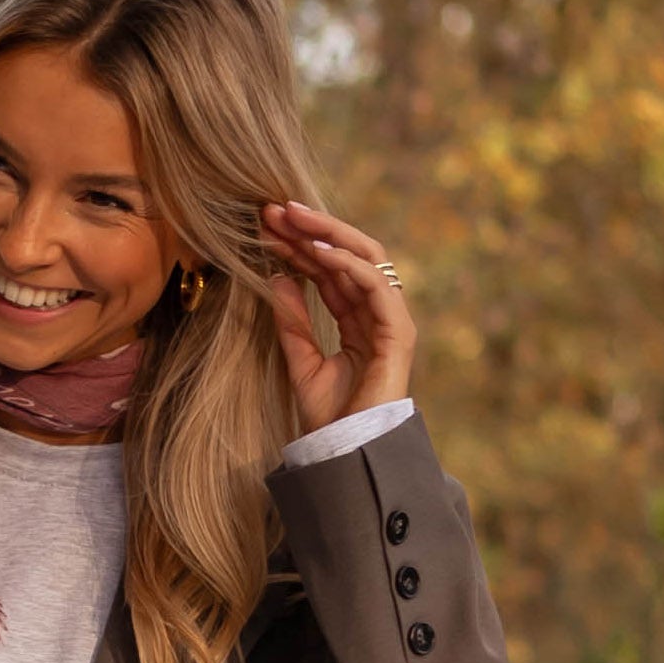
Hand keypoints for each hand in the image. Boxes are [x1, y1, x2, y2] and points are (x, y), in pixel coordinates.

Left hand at [261, 201, 416, 431]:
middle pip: (347, 255)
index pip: (329, 270)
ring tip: (291, 218)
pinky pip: (375, 283)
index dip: (298, 245)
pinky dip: (346, 262)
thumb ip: (292, 321)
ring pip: (365, 257)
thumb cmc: (329, 418)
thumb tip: (277, 277)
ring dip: (326, 234)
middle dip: (311, 228)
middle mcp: (377, 314)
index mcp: (357, 320)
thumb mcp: (301, 361)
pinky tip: (315, 250)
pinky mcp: (399, 332)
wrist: (348, 453)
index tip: (264, 227)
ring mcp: (391, 320)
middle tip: (273, 208)